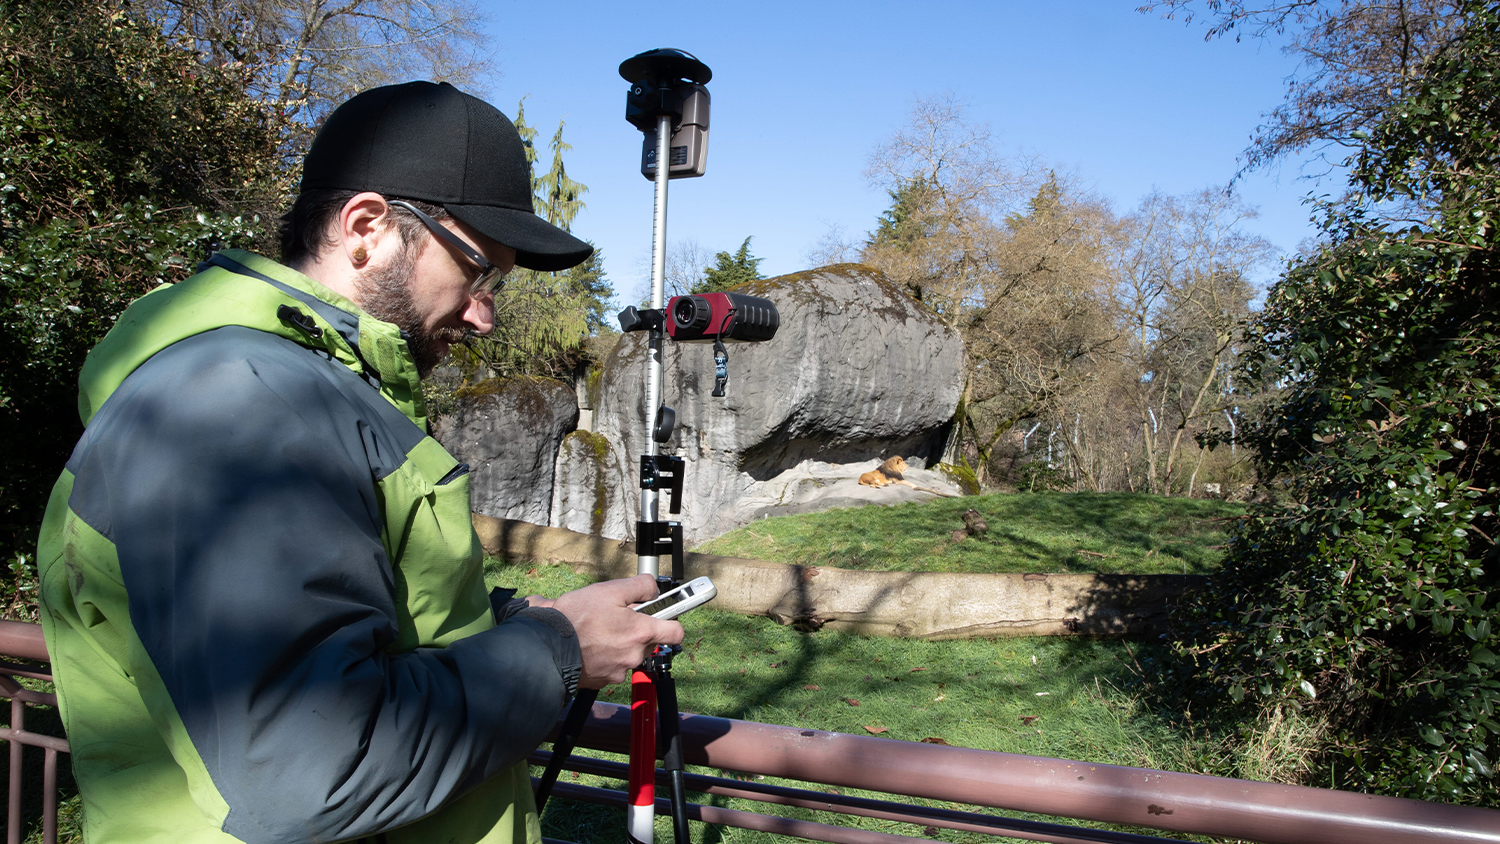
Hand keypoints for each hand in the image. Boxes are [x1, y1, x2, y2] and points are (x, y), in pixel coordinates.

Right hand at [549, 574, 684, 688]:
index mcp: (641, 632)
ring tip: (599, 631)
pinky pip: (614, 665)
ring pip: (630, 653)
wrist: (548, 647)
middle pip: (648, 640)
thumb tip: (653, 589)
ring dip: (620, 643)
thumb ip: (640, 586)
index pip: (676, 631)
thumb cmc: (575, 619)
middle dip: (637, 629)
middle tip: (617, 617)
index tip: (666, 613)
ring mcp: (620, 670)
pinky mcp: (605, 680)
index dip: (672, 620)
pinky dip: (606, 656)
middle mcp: (634, 655)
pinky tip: (592, 645)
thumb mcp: (609, 590)